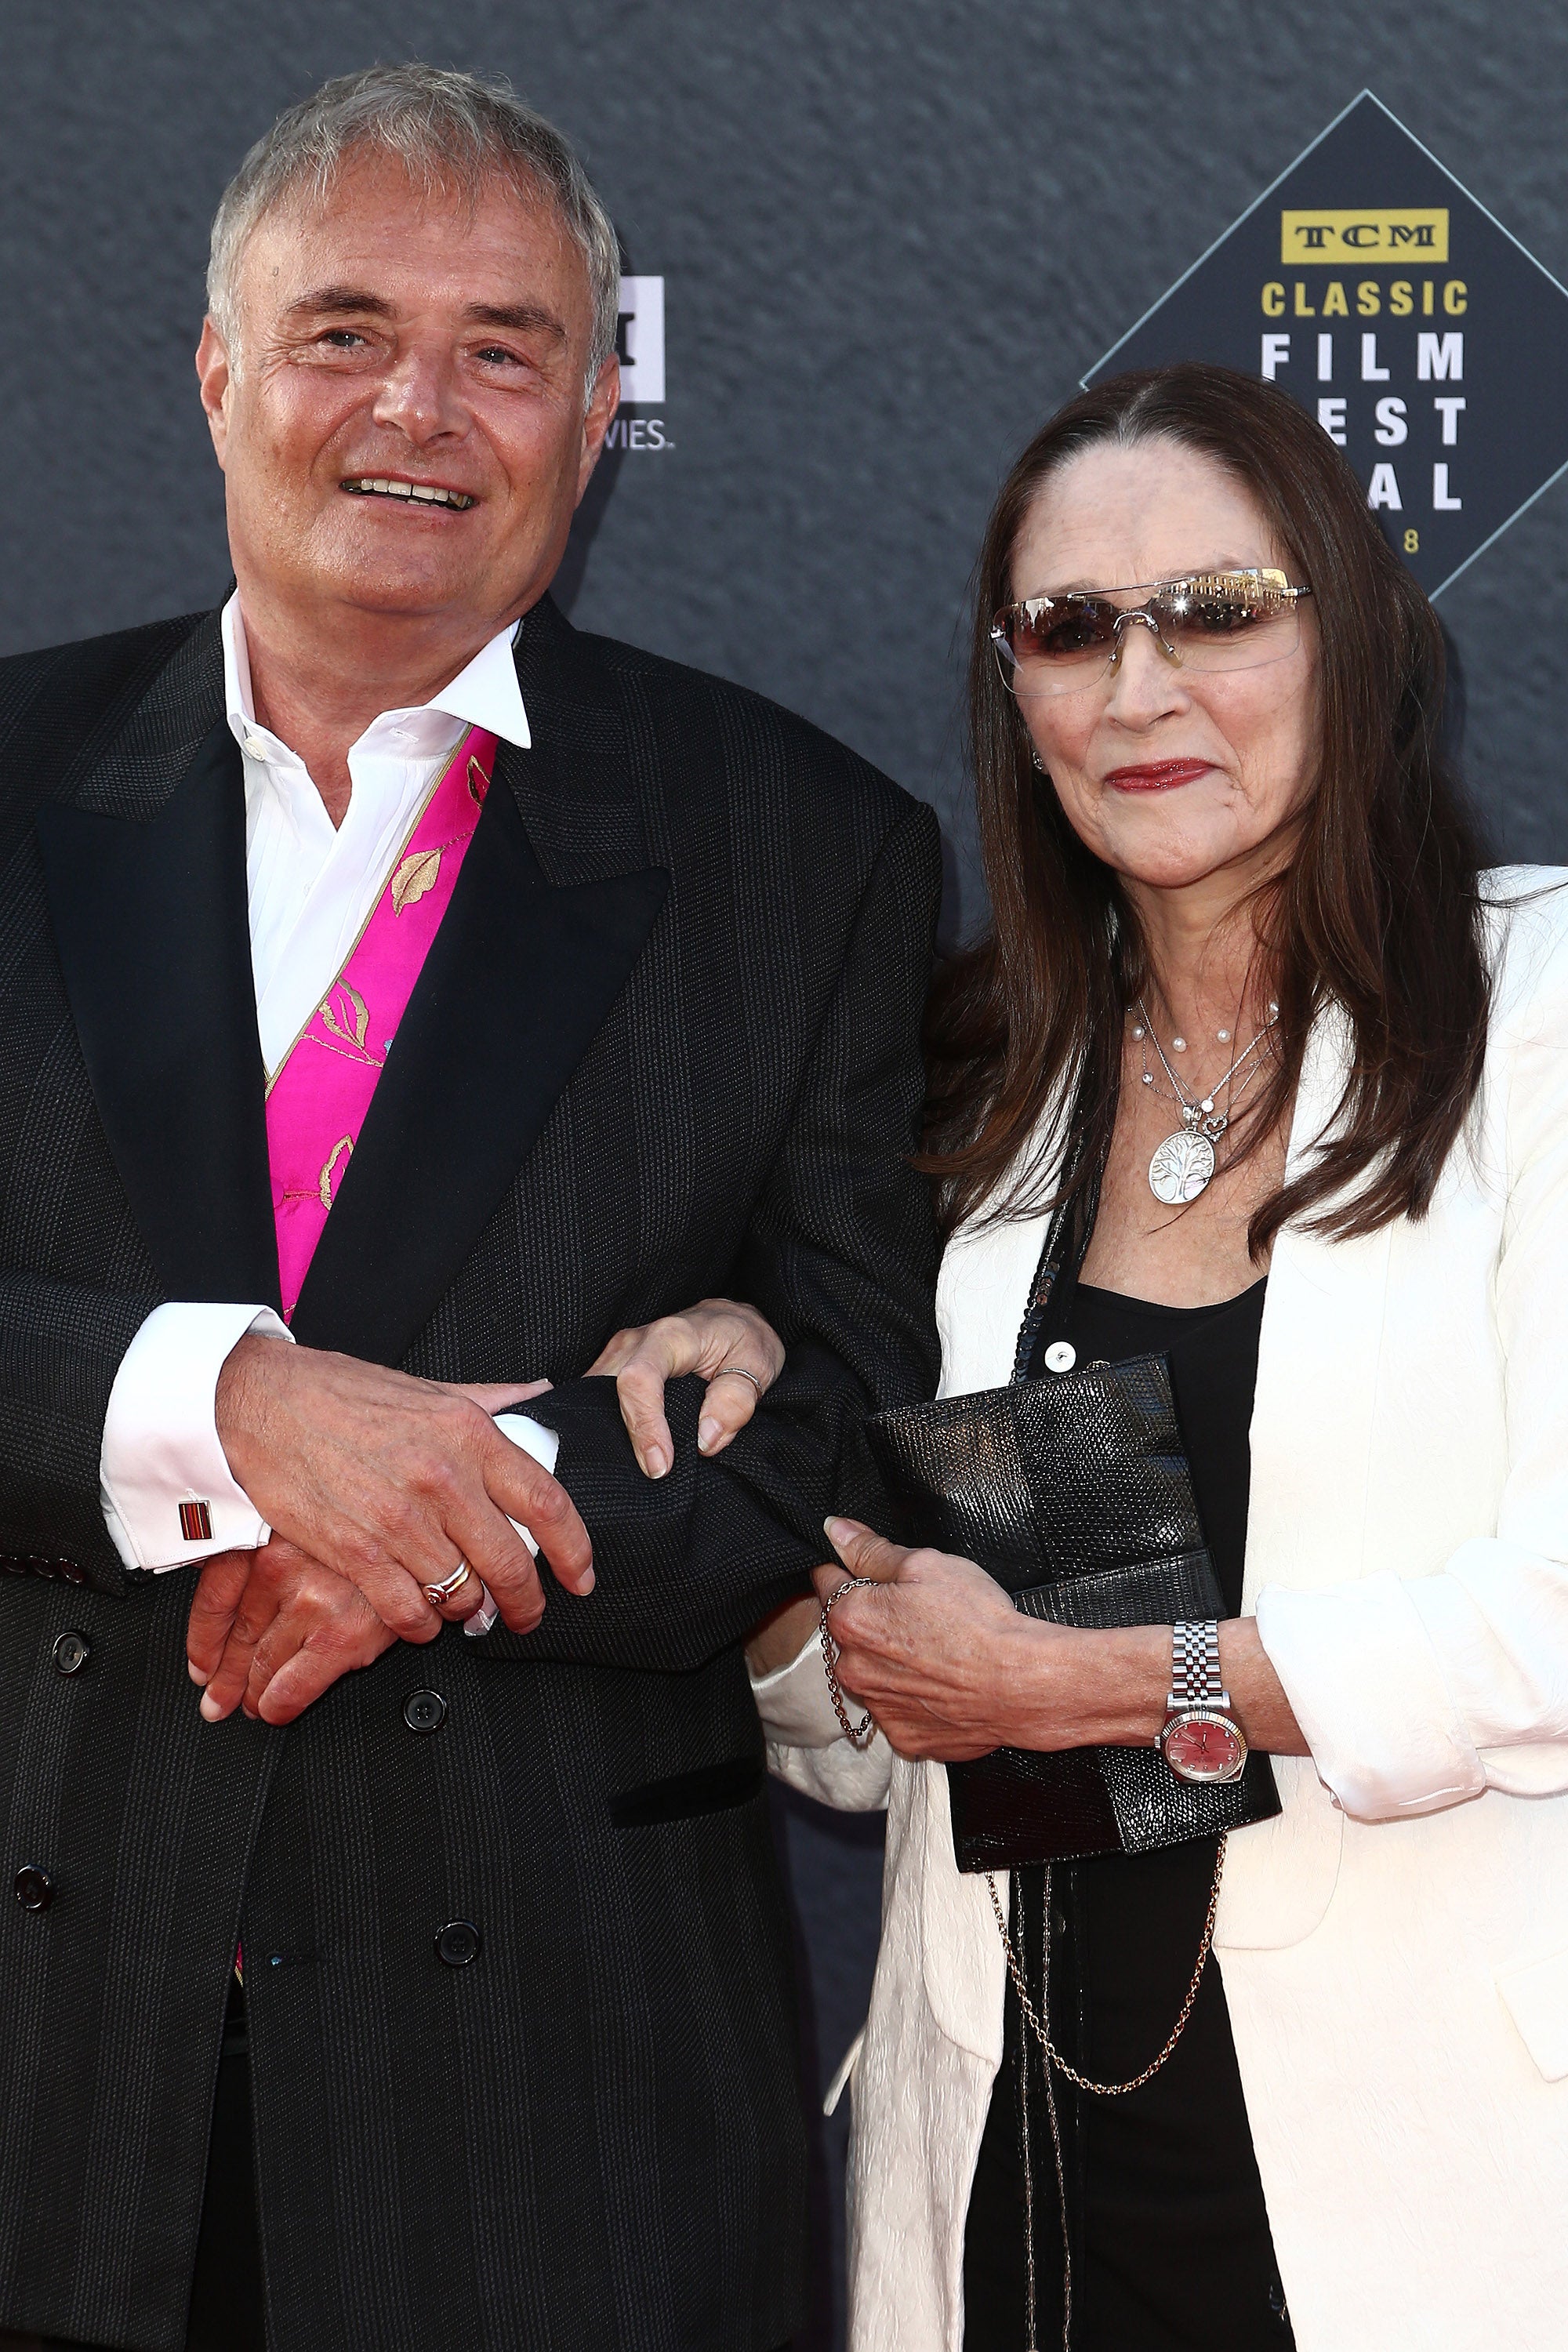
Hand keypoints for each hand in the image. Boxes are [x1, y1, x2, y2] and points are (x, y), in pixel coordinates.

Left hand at [186, 1538, 395, 1724]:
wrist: (432, 1541)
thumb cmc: (377, 1530)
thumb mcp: (315, 1523)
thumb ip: (273, 1546)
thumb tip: (231, 1590)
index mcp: (266, 1533)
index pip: (215, 1595)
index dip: (203, 1637)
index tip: (201, 1663)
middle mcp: (280, 1563)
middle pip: (237, 1633)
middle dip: (224, 1674)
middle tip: (217, 1695)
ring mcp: (309, 1600)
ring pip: (261, 1663)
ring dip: (250, 1691)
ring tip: (250, 1703)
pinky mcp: (341, 1633)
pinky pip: (291, 1687)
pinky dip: (278, 1705)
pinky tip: (274, 1710)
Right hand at [214, 1336, 593, 1640]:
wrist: (255, 1402)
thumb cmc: (339, 1393)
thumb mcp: (428, 1387)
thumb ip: (490, 1398)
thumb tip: (539, 1394)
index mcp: (469, 1433)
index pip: (547, 1502)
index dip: (575, 1551)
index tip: (581, 1579)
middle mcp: (443, 1477)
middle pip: (511, 1562)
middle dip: (526, 1601)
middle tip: (525, 1615)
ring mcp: (399, 1518)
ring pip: (460, 1594)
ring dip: (465, 1612)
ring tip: (462, 1610)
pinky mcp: (355, 1551)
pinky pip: (407, 1612)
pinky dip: (419, 1624)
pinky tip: (418, 1617)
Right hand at [587, 1297, 784, 1478]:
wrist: (732, 1320)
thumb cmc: (744, 1340)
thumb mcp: (758, 1366)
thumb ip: (735, 1402)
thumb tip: (704, 1440)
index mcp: (672, 1336)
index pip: (640, 1381)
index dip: (644, 1426)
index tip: (660, 1465)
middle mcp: (637, 1340)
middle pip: (608, 1392)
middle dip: (622, 1439)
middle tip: (651, 1474)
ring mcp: (621, 1351)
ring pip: (595, 1395)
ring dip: (611, 1433)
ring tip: (637, 1467)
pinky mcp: (615, 1364)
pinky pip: (599, 1395)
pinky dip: (608, 1424)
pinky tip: (626, 1448)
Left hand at [815, 1522, 1308, 1761]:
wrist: (1062, 1692)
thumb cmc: (1012, 1621)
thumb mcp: (944, 1566)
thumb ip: (882, 1549)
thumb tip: (837, 1526)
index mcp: (870, 1622)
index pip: (834, 1584)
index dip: (854, 1567)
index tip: (875, 1561)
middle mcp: (870, 1672)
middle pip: (848, 1633)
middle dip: (874, 1614)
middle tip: (924, 1603)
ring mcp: (894, 1713)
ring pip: (876, 1676)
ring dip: (899, 1658)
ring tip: (951, 1643)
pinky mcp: (924, 1744)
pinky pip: (908, 1713)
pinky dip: (926, 1697)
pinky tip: (962, 1680)